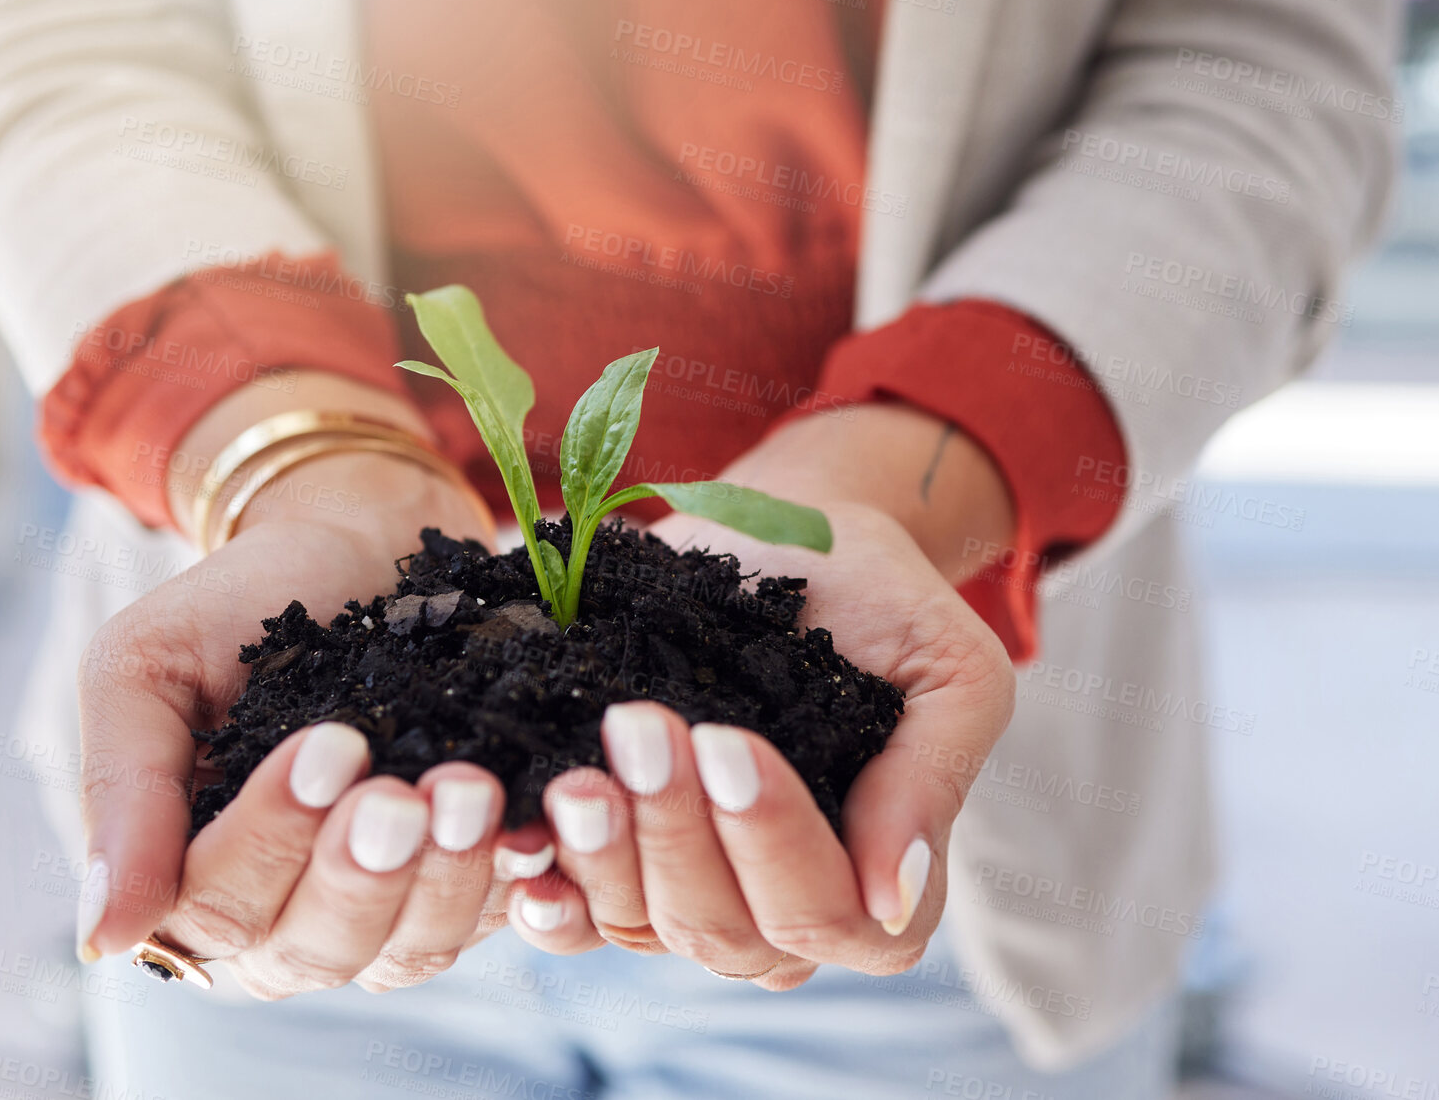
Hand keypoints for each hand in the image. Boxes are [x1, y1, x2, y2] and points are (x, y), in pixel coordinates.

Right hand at [74, 386, 538, 994]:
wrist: (353, 546)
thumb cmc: (237, 608)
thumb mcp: (147, 669)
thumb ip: (122, 790)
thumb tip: (101, 936)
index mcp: (190, 882)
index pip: (216, 910)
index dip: (271, 840)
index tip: (330, 745)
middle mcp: (283, 920)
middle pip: (316, 948)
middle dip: (364, 871)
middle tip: (405, 790)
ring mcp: (384, 911)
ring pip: (409, 948)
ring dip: (444, 878)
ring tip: (470, 790)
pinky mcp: (470, 882)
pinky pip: (497, 915)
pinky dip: (516, 877)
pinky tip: (531, 821)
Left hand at [516, 405, 1017, 987]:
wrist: (793, 539)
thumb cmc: (883, 603)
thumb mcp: (947, 671)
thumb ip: (930, 779)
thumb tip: (890, 899)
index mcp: (878, 888)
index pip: (827, 914)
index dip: (773, 842)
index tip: (728, 742)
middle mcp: (782, 913)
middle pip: (726, 930)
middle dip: (676, 828)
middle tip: (640, 725)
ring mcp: (692, 895)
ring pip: (642, 925)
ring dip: (605, 850)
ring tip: (578, 770)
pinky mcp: (619, 863)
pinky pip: (576, 918)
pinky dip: (548, 892)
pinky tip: (522, 844)